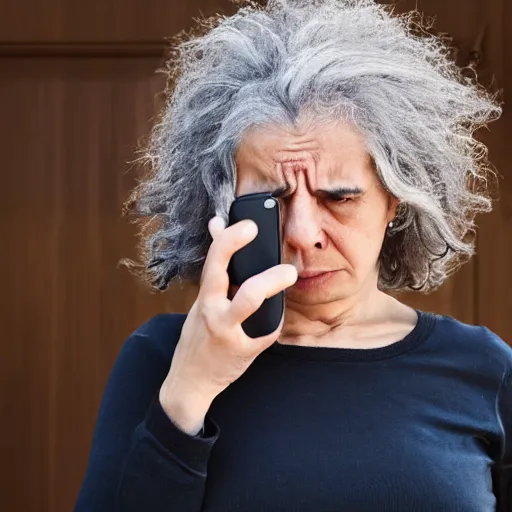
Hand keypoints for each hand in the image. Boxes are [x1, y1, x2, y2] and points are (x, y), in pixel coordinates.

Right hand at [159, 215, 296, 431]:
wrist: (190, 380)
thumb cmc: (199, 335)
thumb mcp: (202, 301)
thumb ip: (215, 269)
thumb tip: (217, 224)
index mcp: (204, 297)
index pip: (212, 260)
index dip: (228, 238)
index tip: (246, 223)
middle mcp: (211, 311)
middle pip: (222, 272)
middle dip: (235, 247)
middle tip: (259, 232)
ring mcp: (226, 330)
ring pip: (248, 300)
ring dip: (270, 282)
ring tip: (289, 273)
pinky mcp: (241, 351)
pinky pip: (266, 330)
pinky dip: (275, 320)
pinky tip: (278, 312)